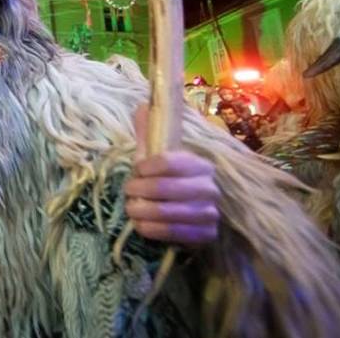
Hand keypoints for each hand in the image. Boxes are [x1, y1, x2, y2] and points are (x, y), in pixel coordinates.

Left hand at [123, 105, 220, 245]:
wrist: (189, 216)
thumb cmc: (167, 181)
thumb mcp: (157, 156)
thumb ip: (149, 133)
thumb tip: (142, 105)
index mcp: (199, 164)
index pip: (170, 161)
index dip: (147, 166)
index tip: (137, 169)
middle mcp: (209, 187)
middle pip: (166, 188)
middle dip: (140, 190)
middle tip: (129, 191)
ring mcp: (210, 212)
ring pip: (168, 212)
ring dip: (142, 210)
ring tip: (131, 208)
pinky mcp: (206, 235)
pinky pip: (174, 233)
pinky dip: (152, 229)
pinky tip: (141, 225)